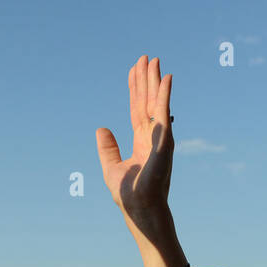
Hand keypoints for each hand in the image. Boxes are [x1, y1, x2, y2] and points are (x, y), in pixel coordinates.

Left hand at [95, 56, 174, 236]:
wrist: (139, 209)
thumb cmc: (129, 194)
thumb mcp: (111, 166)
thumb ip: (107, 147)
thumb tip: (101, 128)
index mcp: (141, 140)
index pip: (137, 108)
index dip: (135, 89)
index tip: (135, 69)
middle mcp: (152, 135)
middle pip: (147, 101)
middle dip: (146, 79)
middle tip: (146, 57)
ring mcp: (159, 137)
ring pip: (156, 102)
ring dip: (155, 81)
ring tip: (154, 60)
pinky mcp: (164, 141)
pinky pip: (164, 113)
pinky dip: (165, 95)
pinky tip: (166, 79)